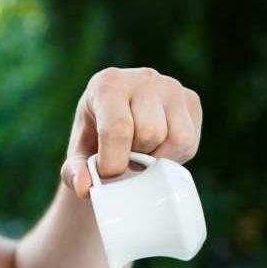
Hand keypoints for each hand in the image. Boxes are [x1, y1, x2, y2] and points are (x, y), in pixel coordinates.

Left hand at [60, 67, 202, 198]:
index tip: (106, 172)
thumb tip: (85, 188)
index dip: (113, 161)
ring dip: (158, 158)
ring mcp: (171, 86)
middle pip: (148, 134)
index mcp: (107, 84)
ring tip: (142, 154)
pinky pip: (190, 141)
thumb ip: (74, 171)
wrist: (118, 118)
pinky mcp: (191, 99)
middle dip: (136, 158)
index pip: (117, 128)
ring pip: (175, 139)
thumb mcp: (79, 153)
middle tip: (125, 158)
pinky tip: (158, 150)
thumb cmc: (95, 136)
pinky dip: (174, 156)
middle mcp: (142, 78)